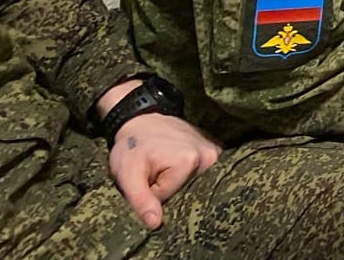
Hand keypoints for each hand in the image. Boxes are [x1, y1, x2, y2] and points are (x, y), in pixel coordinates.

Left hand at [110, 111, 219, 227]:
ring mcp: (215, 152)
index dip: (152, 194)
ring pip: (195, 185)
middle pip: (187, 192)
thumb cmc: (132, 146)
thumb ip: (141, 200)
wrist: (142, 119)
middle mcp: (210, 156)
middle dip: (169, 190)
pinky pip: (202, 174)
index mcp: (189, 162)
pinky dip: (188, 176)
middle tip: (154, 172)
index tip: (145, 177)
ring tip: (164, 166)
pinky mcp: (215, 151)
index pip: (170, 198)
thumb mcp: (127, 174)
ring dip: (178, 183)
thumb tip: (155, 225)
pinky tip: (174, 162)